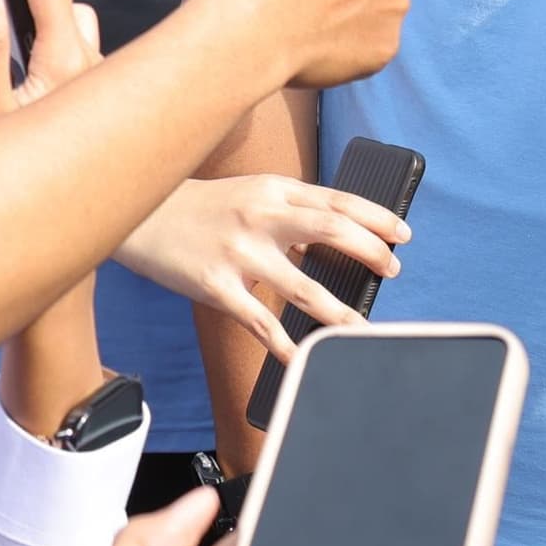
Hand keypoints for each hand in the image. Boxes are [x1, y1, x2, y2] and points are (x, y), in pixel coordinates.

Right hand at [120, 173, 408, 356]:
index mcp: (274, 190)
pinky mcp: (216, 285)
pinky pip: (259, 320)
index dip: (376, 217)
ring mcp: (239, 251)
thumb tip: (335, 241)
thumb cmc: (204, 207)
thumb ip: (291, 213)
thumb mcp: (251, 195)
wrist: (142, 215)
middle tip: (393, 270)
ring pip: (302, 285)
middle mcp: (261, 216)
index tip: (403, 235)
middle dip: (370, 251)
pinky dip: (285, 343)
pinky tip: (302, 356)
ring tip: (361, 327)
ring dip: (338, 311)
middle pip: (331, 230)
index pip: (337, 201)